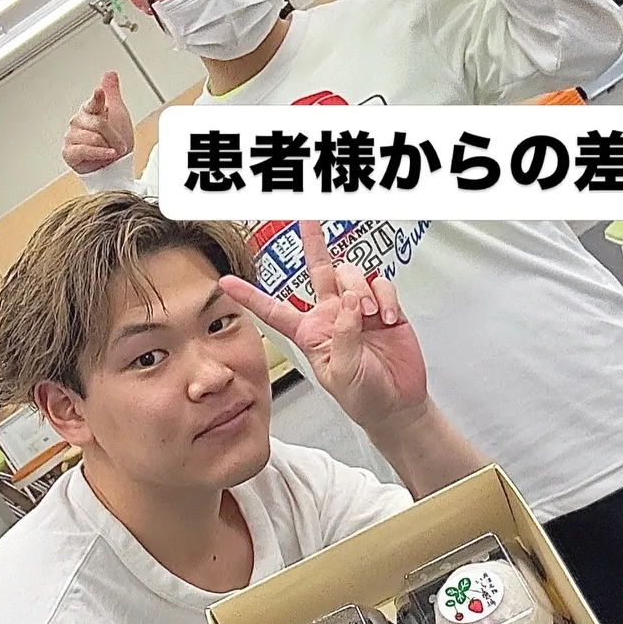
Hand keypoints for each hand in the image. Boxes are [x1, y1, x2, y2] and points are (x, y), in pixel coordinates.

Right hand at [62, 69, 133, 174]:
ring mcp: (72, 137)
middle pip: (98, 123)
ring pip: (93, 137)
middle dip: (113, 136)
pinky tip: (108, 154)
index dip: (97, 98)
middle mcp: (78, 122)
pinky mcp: (69, 152)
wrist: (116, 168)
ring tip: (111, 151)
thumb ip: (112, 93)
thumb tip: (110, 73)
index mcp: (89, 110)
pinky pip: (85, 149)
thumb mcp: (119, 114)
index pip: (93, 101)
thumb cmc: (116, 143)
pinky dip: (100, 153)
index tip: (100, 93)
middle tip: (119, 143)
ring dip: (108, 147)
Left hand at [220, 221, 426, 436]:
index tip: (226, 281)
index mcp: (309, 332)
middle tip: (308, 219)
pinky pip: (380, 285)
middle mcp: (331, 314)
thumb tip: (351, 300)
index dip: (250, 295)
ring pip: (351, 275)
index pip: (274, 309)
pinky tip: (386, 317)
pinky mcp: (384, 308)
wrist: (396, 404)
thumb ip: (343, 335)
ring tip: (369, 314)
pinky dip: (384, 296)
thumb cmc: (362, 397)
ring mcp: (358, 309)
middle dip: (313, 243)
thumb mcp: (341, 373)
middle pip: (318, 270)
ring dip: (360, 288)